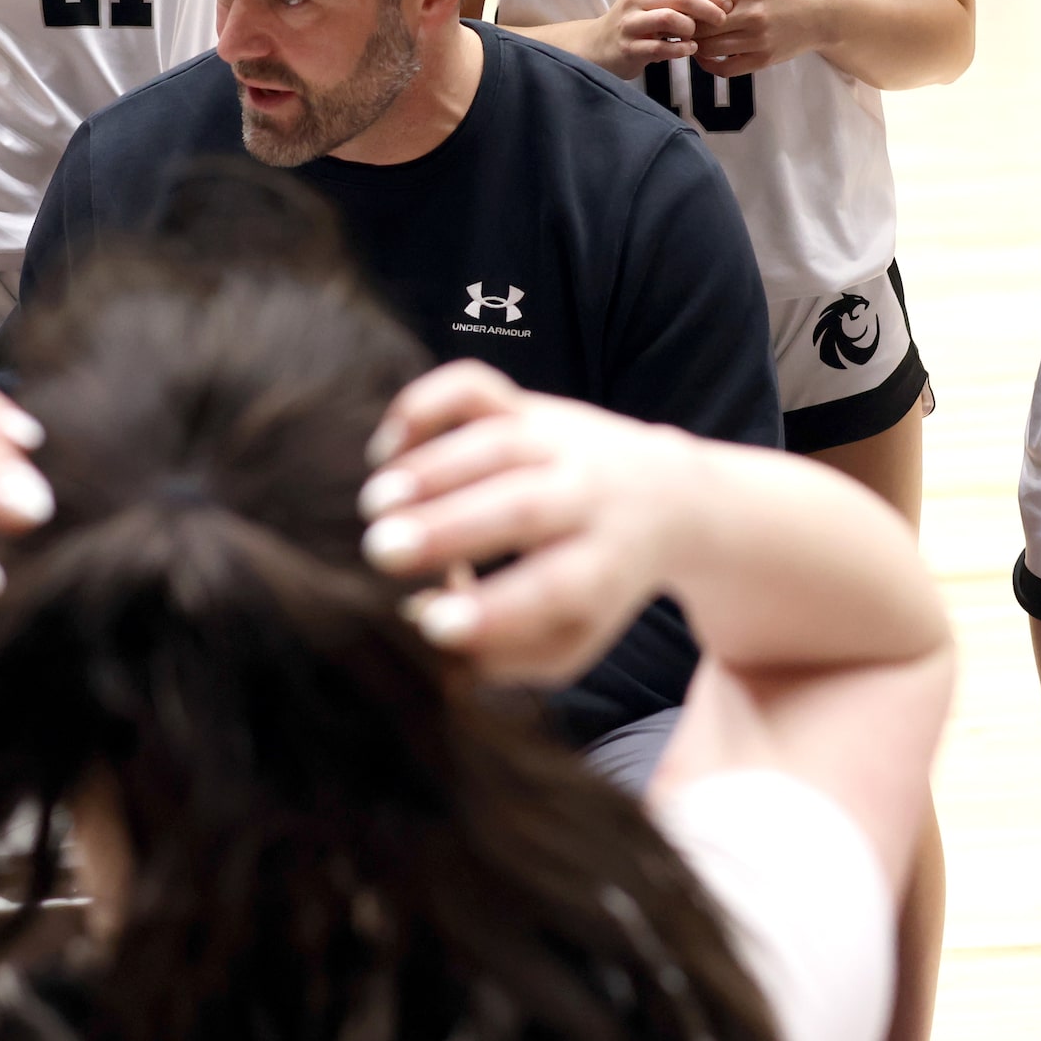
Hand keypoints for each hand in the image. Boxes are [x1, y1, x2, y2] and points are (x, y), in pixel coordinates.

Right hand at [353, 361, 705, 683]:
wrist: (668, 492)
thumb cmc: (598, 582)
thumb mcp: (576, 636)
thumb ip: (510, 652)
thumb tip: (430, 632)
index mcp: (607, 563)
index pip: (557, 586)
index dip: (495, 607)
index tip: (433, 626)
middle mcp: (590, 495)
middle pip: (526, 506)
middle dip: (450, 526)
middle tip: (380, 551)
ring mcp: (557, 440)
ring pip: (497, 443)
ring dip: (431, 469)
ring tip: (373, 503)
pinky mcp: (526, 404)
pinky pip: (476, 387)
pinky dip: (427, 404)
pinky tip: (386, 447)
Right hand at [584, 0, 730, 78]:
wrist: (599, 46)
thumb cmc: (636, 23)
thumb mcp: (654, 1)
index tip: (729, 4)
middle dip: (708, 8)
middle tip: (723, 19)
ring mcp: (630, 23)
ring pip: (669, 18)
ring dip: (691, 28)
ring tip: (699, 37)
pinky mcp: (628, 47)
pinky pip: (660, 46)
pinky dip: (680, 48)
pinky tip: (690, 49)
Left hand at [677, 0, 849, 74]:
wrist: (823, 15)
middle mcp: (753, 14)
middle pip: (701, 23)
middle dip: (684, 23)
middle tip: (675, 21)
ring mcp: (758, 40)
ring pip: (709, 47)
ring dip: (693, 44)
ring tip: (688, 37)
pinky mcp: (763, 60)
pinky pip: (725, 69)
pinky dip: (708, 65)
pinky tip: (705, 56)